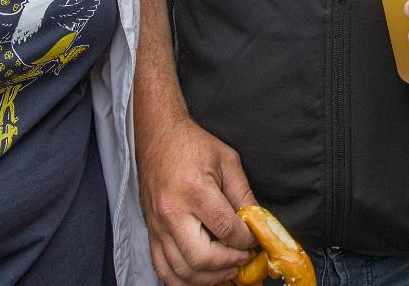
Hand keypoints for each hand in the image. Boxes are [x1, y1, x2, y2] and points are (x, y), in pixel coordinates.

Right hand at [137, 114, 257, 284]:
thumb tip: (258, 224)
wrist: (157, 136)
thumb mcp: (228, 161)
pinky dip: (183, 281)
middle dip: (229, 264)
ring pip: (182, 271)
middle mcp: (172, 212)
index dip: (246, 240)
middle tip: (243, 258)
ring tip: (228, 269)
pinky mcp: (150, 233)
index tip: (254, 238)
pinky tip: (202, 277)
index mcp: (195, 190)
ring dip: (210, 278)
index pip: (227, 230)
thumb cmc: (193, 145)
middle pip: (202, 258)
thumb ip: (244, 195)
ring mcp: (157, 226)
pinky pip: (163, 269)